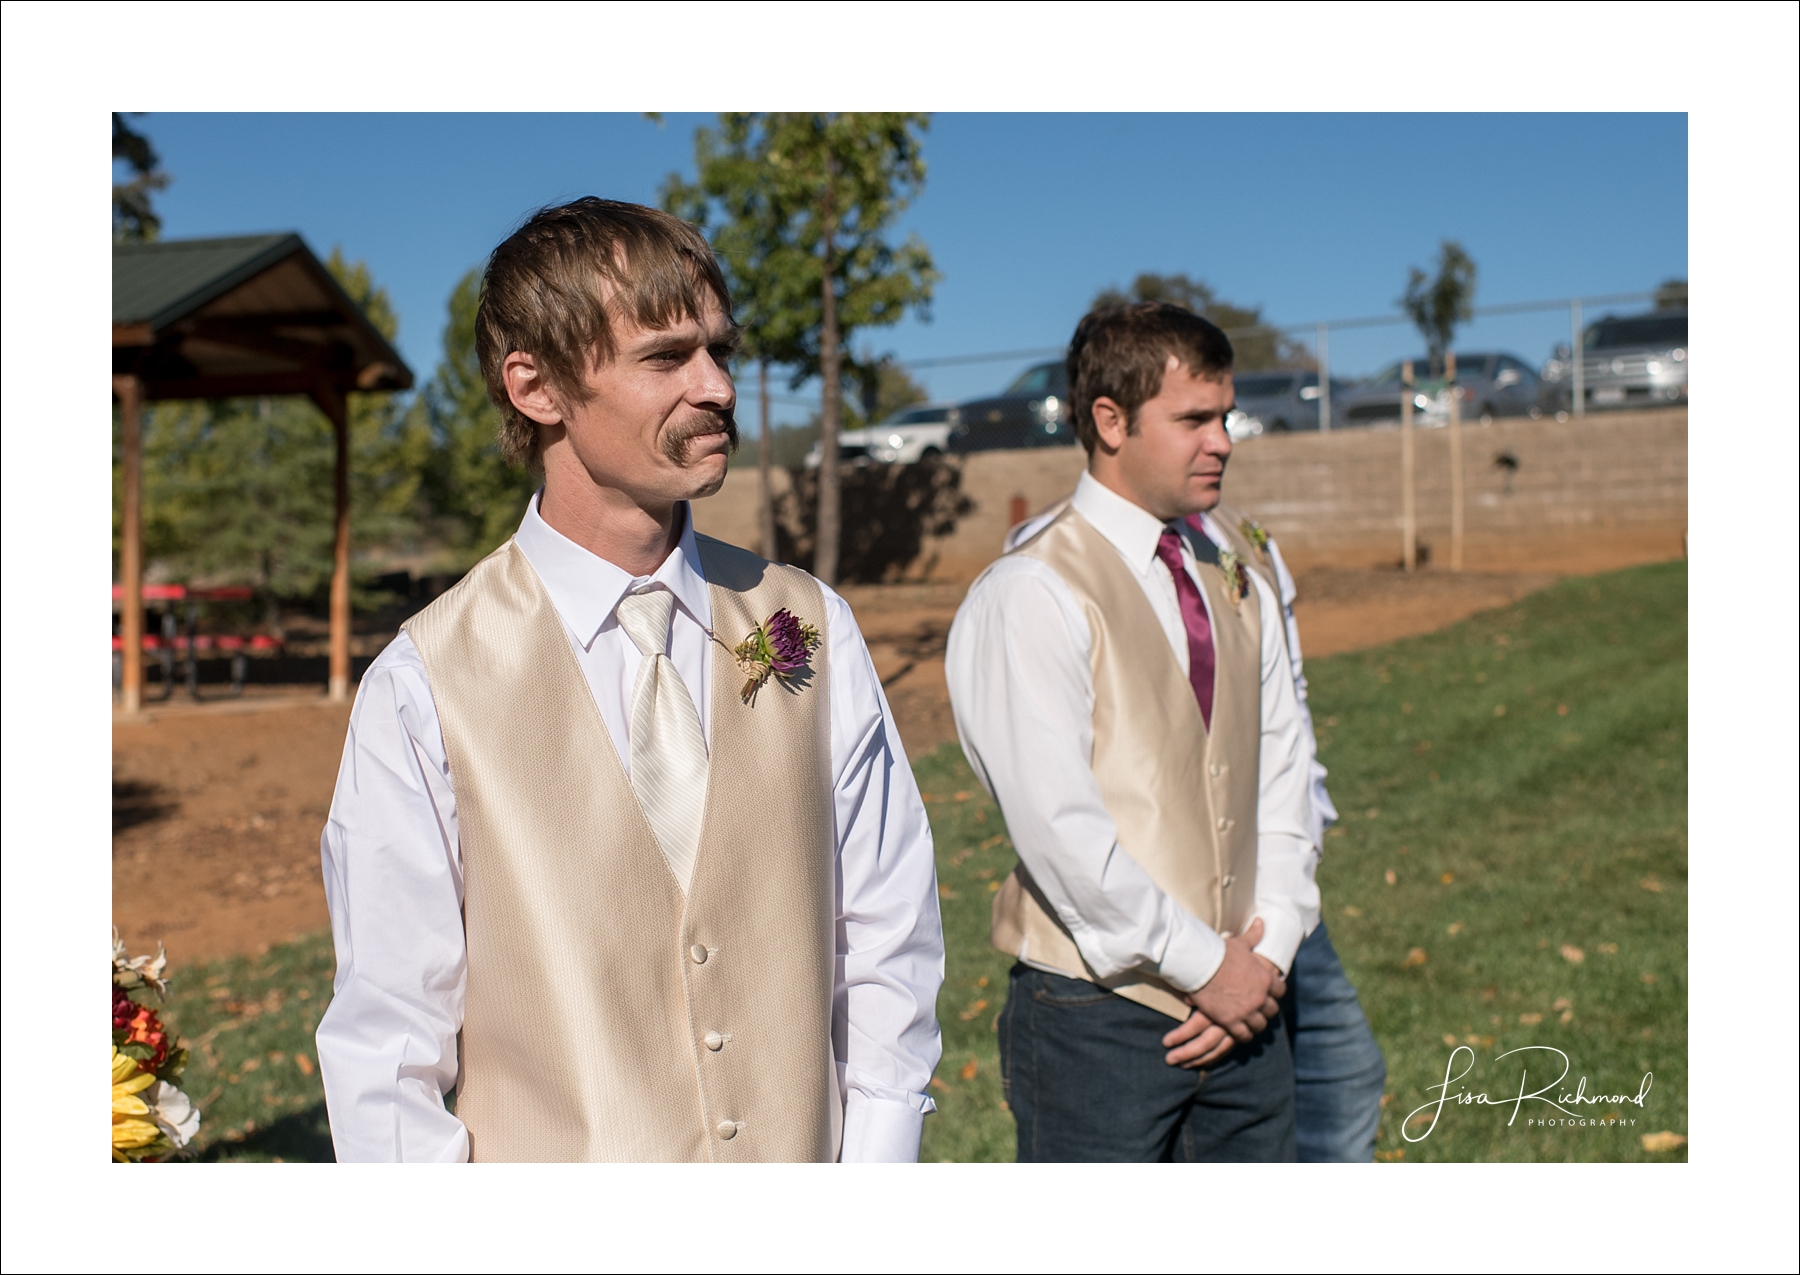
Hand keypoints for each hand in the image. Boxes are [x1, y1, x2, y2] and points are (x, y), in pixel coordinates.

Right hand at [1178, 919, 1285, 1054]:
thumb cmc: (1220, 952)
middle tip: (1259, 1009)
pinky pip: (1244, 1035)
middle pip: (1272, 1010)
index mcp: (1265, 979)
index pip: (1280, 990)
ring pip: (1260, 1025)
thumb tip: (1260, 921)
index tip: (1269, 992)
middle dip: (1266, 1010)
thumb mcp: (1240, 943)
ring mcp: (1247, 1011)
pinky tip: (1239, 1032)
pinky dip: (1243, 1034)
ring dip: (1256, 1024)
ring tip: (1250, 1022)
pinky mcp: (1232, 1021)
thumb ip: (1254, 935)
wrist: (1200, 966)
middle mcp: (1260, 997)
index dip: (1275, 992)